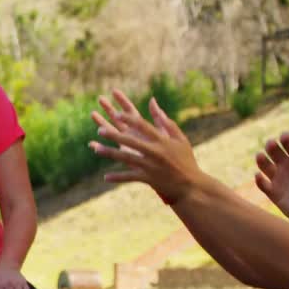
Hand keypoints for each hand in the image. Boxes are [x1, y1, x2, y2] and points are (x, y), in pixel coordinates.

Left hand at [88, 91, 202, 203]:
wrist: (191, 185)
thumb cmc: (185, 159)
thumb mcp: (179, 139)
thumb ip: (165, 121)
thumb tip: (153, 103)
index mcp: (162, 140)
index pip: (143, 126)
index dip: (129, 119)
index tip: (118, 113)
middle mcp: (155, 152)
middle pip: (131, 141)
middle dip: (114, 136)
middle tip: (99, 130)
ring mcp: (150, 166)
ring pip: (126, 159)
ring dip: (110, 154)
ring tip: (97, 149)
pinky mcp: (148, 179)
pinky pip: (130, 177)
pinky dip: (118, 177)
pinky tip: (105, 177)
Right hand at [254, 130, 288, 231]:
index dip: (285, 138)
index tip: (285, 136)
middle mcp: (287, 167)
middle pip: (275, 152)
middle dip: (271, 146)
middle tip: (272, 144)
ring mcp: (279, 179)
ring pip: (265, 166)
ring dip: (261, 160)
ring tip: (260, 156)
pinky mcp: (273, 193)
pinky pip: (262, 184)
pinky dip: (259, 180)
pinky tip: (259, 176)